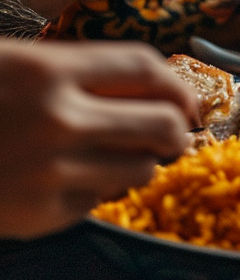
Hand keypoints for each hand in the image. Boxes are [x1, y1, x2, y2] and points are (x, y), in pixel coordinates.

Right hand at [0, 41, 197, 238]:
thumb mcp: (16, 63)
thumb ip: (74, 71)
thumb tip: (142, 87)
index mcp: (47, 70)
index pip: (143, 68)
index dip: (174, 83)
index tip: (183, 96)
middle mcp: (57, 121)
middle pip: (161, 122)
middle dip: (177, 129)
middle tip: (173, 134)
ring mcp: (50, 173)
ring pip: (142, 170)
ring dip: (142, 162)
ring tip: (121, 155)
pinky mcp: (39, 216)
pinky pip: (99, 202)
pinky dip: (98, 190)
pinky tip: (78, 178)